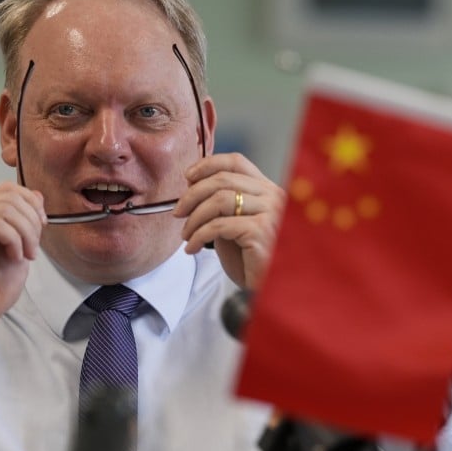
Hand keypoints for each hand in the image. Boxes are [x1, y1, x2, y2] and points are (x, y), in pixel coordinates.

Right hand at [0, 182, 46, 365]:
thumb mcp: (21, 246)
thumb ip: (26, 221)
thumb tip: (37, 195)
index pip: (8, 189)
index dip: (32, 204)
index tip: (41, 228)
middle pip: (10, 195)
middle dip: (32, 221)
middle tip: (33, 249)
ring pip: (6, 208)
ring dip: (25, 233)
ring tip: (24, 255)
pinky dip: (13, 240)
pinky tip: (13, 257)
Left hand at [176, 153, 283, 288]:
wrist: (271, 288)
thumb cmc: (253, 260)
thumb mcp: (235, 225)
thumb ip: (223, 205)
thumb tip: (192, 188)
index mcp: (268, 190)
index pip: (237, 162)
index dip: (208, 165)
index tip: (187, 177)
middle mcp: (273, 196)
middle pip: (223, 180)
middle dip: (192, 195)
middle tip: (178, 213)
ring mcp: (270, 212)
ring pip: (219, 200)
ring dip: (194, 218)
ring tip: (186, 235)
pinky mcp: (261, 231)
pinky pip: (219, 226)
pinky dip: (198, 236)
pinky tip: (192, 248)